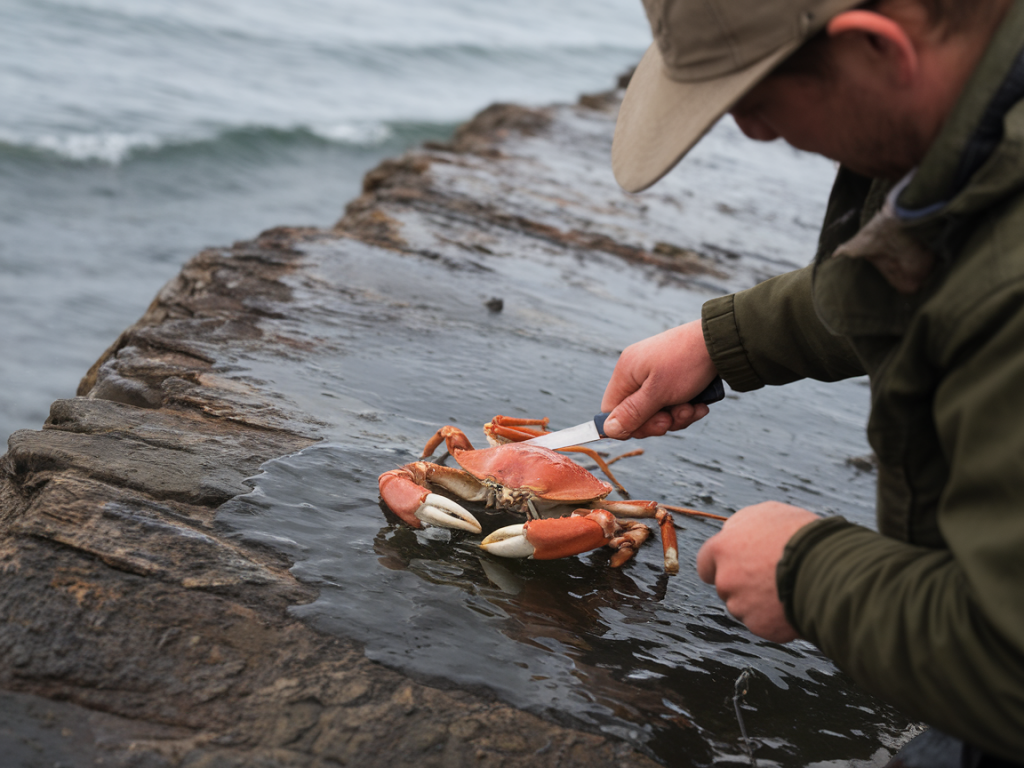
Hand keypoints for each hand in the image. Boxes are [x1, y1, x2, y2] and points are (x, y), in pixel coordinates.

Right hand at [600, 320, 717, 438]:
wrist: (723, 341)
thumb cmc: (688, 361)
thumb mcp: (658, 393)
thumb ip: (633, 414)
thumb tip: (608, 430)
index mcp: (625, 372)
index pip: (611, 409)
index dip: (628, 425)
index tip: (653, 427)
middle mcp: (636, 372)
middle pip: (635, 413)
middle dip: (658, 421)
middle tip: (673, 418)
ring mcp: (655, 375)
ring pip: (657, 411)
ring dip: (677, 416)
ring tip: (693, 407)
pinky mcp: (672, 378)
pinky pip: (672, 403)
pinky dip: (686, 407)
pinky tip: (700, 404)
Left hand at [696, 502, 818, 642]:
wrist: (828, 568)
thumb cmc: (799, 535)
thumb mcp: (766, 514)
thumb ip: (742, 527)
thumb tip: (734, 533)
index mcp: (722, 549)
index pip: (706, 564)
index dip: (720, 566)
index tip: (733, 567)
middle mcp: (726, 580)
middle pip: (726, 587)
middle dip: (742, 585)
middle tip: (769, 577)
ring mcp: (742, 606)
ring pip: (744, 608)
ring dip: (759, 602)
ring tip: (787, 587)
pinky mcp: (761, 627)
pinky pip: (764, 624)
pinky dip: (776, 618)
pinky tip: (794, 603)